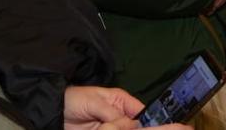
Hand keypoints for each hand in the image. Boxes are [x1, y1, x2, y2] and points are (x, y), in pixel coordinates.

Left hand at [62, 85, 190, 128]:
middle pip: (138, 126)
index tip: (163, 125)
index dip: (152, 120)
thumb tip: (131, 124)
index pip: (142, 112)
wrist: (50, 111)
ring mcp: (111, 128)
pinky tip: (107, 129)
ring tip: (104, 126)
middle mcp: (120, 117)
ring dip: (127, 129)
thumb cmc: (74, 99)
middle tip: (175, 129)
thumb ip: (112, 114)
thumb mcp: (94, 102)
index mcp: (121, 103)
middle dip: (150, 127)